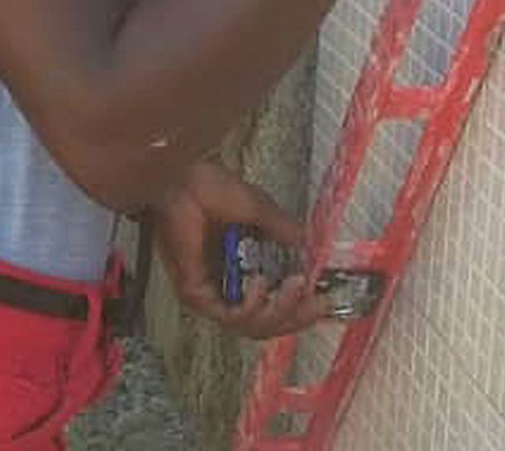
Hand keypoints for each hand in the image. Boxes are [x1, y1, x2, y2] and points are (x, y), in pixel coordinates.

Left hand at [153, 160, 327, 336]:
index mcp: (241, 265)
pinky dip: (251, 306)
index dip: (299, 306)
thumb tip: (308, 246)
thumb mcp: (257, 209)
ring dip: (279, 310)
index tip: (323, 299)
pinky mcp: (196, 293)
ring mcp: (211, 291)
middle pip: (266, 321)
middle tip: (316, 304)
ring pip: (251, 325)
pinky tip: (262, 285)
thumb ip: (281, 231)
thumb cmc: (208, 188)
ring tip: (292, 288)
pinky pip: (229, 316)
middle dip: (295, 316)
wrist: (181, 179)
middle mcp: (226, 283)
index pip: (273, 302)